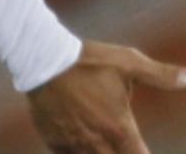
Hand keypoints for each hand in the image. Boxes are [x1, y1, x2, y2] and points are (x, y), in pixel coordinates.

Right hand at [26, 40, 185, 151]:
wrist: (41, 57)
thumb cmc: (87, 60)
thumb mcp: (127, 63)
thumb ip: (160, 75)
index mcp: (119, 130)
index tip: (143, 150)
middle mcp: (97, 143)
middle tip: (121, 145)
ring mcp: (72, 143)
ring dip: (98, 153)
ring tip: (102, 145)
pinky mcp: (52, 139)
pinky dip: (74, 151)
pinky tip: (79, 143)